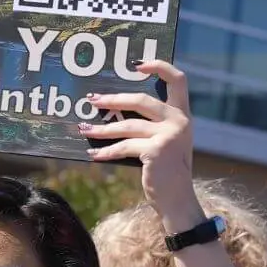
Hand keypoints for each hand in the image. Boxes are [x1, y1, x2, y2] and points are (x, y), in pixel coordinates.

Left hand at [83, 62, 201, 229]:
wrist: (178, 201)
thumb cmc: (167, 172)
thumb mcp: (165, 143)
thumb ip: (152, 125)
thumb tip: (115, 111)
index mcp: (183, 114)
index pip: (178, 79)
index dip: (159, 66)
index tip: (136, 65)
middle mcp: (179, 121)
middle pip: (141, 100)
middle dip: (113, 99)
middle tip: (92, 99)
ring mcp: (169, 135)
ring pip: (127, 125)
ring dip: (102, 128)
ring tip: (84, 128)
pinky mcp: (156, 151)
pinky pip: (124, 147)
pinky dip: (106, 151)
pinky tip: (93, 154)